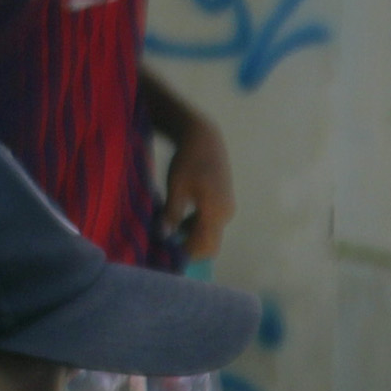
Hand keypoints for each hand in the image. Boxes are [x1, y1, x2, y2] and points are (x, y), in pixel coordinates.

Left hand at [159, 99, 235, 262]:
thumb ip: (172, 214)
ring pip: (209, 234)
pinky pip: (211, 223)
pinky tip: (179, 218)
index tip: (164, 253)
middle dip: (189, 249)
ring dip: (191, 237)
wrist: (204, 137)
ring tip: (168, 230)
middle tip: (166, 246)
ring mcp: (227, 208)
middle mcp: (225, 213)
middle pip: (210, 245)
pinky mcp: (224, 202)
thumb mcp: (176, 187)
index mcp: (215, 212)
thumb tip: (163, 236)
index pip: (203, 246)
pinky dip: (196, 226)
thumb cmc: (188, 160)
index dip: (184, 253)